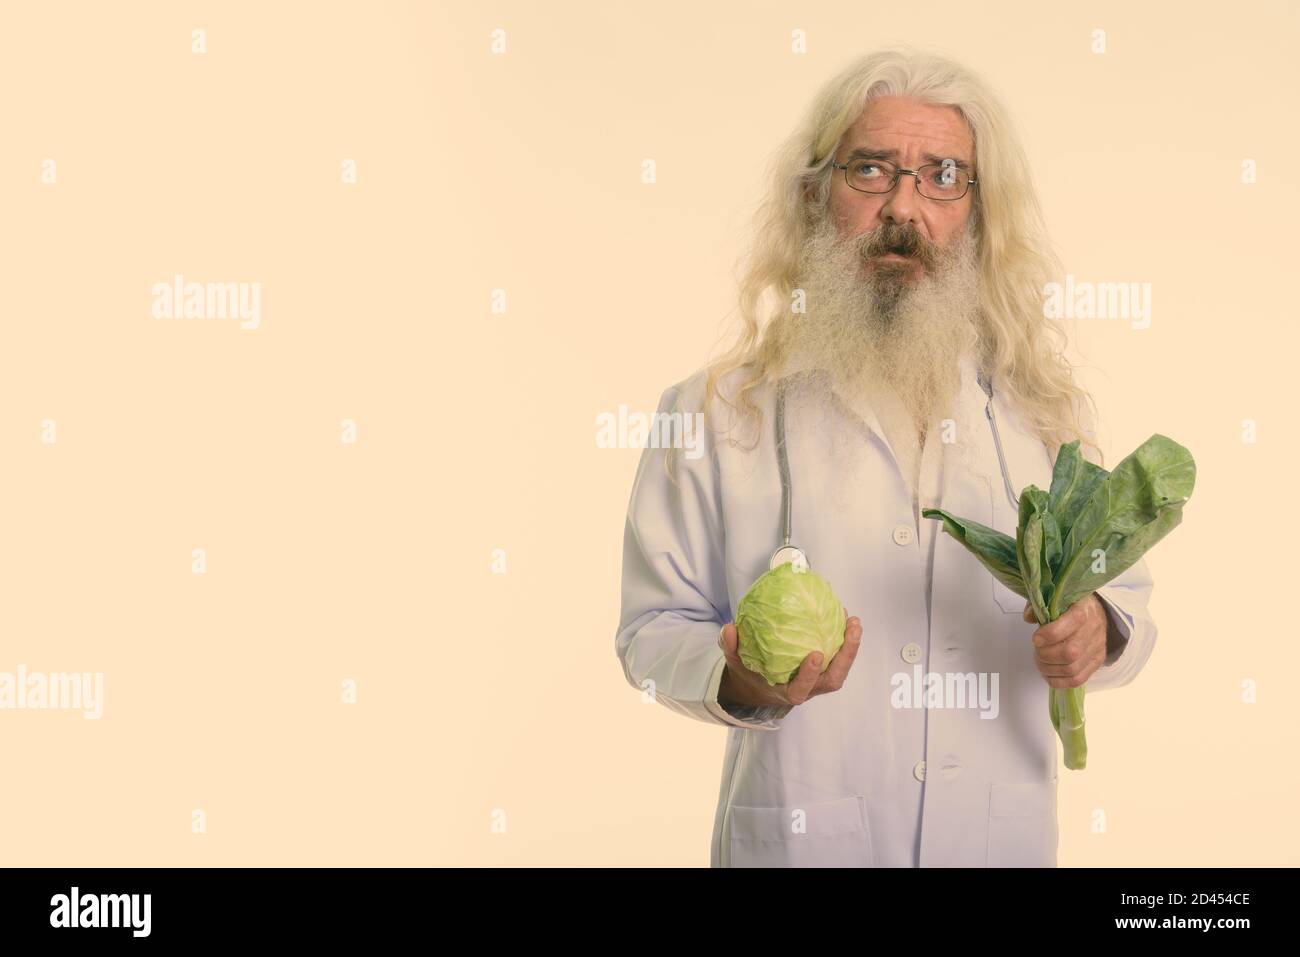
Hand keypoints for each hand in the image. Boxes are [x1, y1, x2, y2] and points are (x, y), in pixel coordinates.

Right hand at [717, 610, 861, 708]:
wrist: (758, 685)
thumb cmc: (749, 671)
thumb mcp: (735, 661)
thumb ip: (730, 646)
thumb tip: (729, 628)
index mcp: (786, 691)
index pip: (801, 688)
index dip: (809, 674)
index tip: (816, 654)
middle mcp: (807, 689)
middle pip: (832, 680)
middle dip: (846, 657)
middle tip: (852, 630)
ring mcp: (818, 681)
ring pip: (841, 670)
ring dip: (851, 647)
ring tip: (854, 622)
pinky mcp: (824, 670)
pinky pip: (839, 658)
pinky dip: (845, 640)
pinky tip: (846, 618)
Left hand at [1021, 593, 1107, 688]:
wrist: (1093, 611)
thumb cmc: (1069, 605)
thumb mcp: (1054, 598)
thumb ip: (1039, 605)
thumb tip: (1028, 617)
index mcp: (1084, 609)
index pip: (1072, 622)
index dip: (1050, 634)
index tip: (1036, 637)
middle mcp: (1094, 628)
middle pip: (1071, 652)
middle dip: (1046, 655)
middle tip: (1037, 651)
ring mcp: (1097, 647)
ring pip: (1072, 668)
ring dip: (1049, 669)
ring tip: (1040, 662)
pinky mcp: (1097, 661)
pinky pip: (1078, 679)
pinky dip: (1059, 681)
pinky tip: (1048, 674)